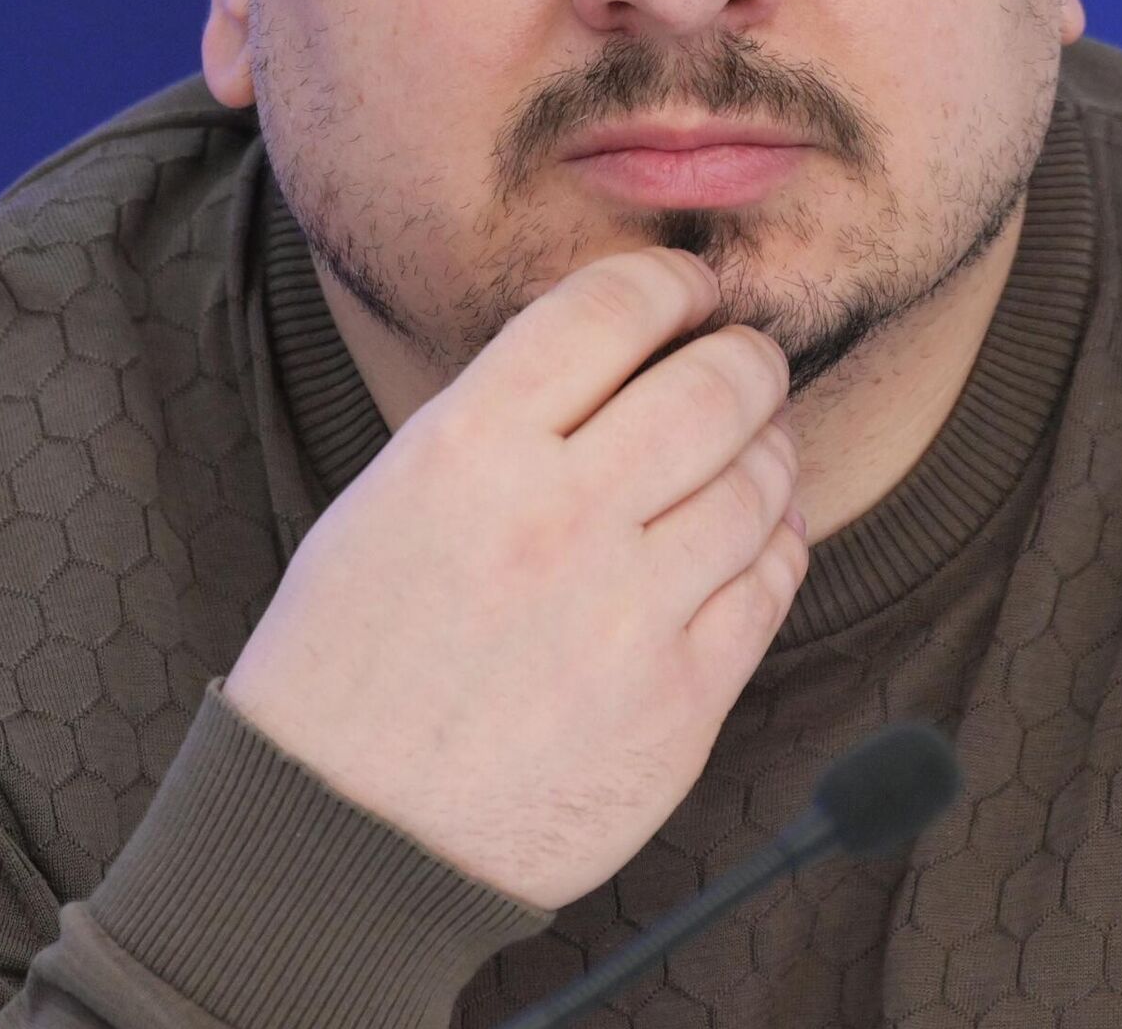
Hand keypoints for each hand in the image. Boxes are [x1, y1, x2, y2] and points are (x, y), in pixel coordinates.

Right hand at [221, 247, 806, 909]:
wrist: (344, 838)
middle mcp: (557, 518)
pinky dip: (776, 540)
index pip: (611, 309)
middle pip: (713, 386)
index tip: (688, 290)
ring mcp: (628, 616)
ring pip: (759, 482)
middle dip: (746, 355)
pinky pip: (770, 586)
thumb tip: (632, 351)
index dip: (670, 282)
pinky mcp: (678, 706)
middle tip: (746, 357)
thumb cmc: (355, 651)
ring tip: (754, 442)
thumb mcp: (396, 492)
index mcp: (469, 449)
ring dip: (770, 445)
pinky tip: (754, 532)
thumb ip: (508, 414)